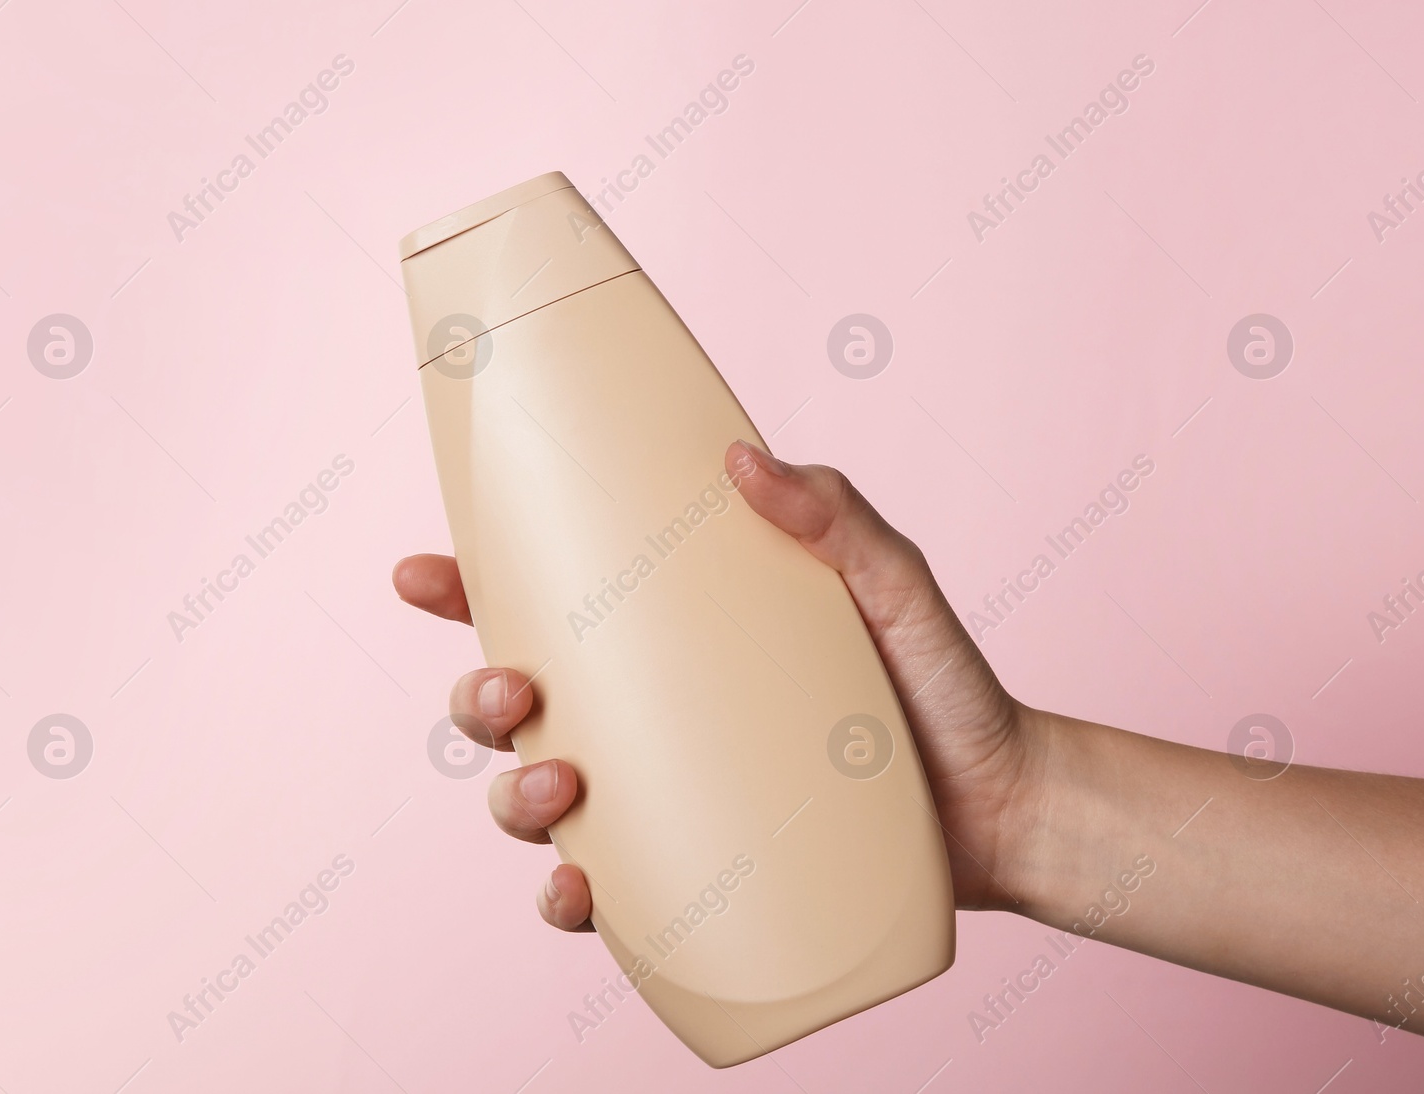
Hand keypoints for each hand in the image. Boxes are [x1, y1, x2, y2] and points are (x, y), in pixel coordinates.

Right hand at [393, 440, 1044, 930]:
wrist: (1003, 805)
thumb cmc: (939, 688)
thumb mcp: (892, 586)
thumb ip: (834, 516)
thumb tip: (744, 458)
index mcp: (673, 642)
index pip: (546, 609)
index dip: (465, 592)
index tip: (421, 573)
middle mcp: (651, 720)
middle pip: (513, 709)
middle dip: (478, 701)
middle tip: (518, 692)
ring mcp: (666, 800)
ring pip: (534, 804)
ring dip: (510, 800)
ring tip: (562, 786)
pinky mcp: (695, 874)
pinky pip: (604, 894)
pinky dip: (567, 900)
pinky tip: (579, 891)